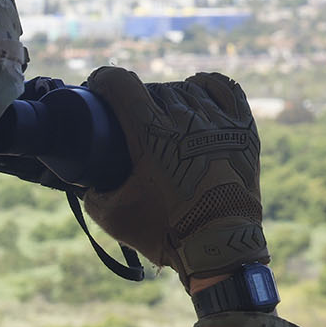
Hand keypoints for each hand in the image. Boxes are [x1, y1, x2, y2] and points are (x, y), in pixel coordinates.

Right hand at [79, 67, 265, 282]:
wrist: (220, 247)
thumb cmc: (165, 232)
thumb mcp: (112, 215)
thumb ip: (90, 192)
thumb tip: (81, 179)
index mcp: (150, 133)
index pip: (120, 82)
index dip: (103, 80)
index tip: (97, 88)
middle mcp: (185, 119)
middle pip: (152, 87)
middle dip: (134, 98)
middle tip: (128, 119)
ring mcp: (218, 122)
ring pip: (185, 88)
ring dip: (167, 97)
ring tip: (161, 115)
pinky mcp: (243, 129)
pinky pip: (225, 89)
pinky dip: (207, 86)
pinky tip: (196, 90)